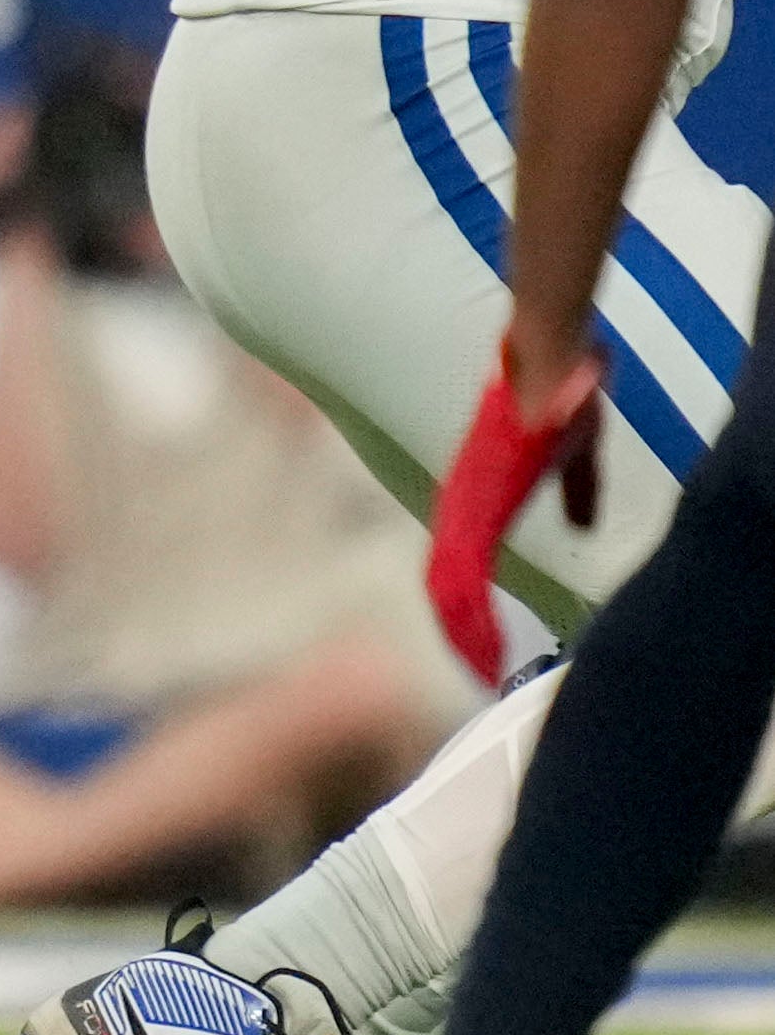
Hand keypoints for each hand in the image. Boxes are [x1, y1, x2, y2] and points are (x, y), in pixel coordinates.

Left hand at [426, 336, 606, 681]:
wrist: (554, 365)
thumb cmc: (563, 396)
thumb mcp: (576, 455)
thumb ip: (579, 490)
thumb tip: (586, 526)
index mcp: (481, 496)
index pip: (462, 563)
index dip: (468, 606)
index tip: (481, 645)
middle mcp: (465, 502)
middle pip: (449, 581)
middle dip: (462, 629)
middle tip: (479, 669)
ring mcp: (468, 502)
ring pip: (450, 581)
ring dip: (464, 627)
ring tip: (480, 667)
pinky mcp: (480, 502)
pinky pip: (465, 565)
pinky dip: (472, 607)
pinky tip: (480, 636)